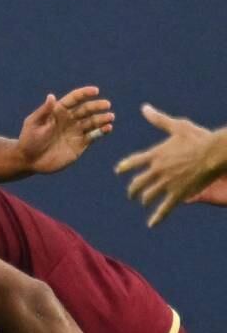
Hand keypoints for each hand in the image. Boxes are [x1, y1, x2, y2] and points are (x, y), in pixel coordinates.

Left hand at [15, 86, 113, 174]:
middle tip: (106, 105)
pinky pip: (93, 136)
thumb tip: (51, 96)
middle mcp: (69, 119)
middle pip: (86, 109)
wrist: (30, 160)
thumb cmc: (29, 139)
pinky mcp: (80, 144)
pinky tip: (107, 128)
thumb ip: (44, 111)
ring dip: (102, 119)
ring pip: (92, 122)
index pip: (74, 99)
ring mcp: (76, 131)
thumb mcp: (34, 123)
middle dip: (97, 106)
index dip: (84, 93)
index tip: (95, 91)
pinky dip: (101, 132)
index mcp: (58, 111)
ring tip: (110, 117)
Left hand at [114, 105, 226, 227]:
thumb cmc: (198, 137)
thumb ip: (158, 119)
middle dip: (133, 188)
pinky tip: (151, 224)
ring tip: (143, 201)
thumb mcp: (177, 126)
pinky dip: (157, 216)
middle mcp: (157, 170)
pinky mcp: (178, 193)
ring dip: (145, 199)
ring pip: (149, 195)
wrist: (213, 153)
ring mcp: (166, 183)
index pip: (133, 162)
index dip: (125, 167)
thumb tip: (144, 108)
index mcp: (155, 154)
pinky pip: (165, 208)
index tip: (119, 171)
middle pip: (138, 182)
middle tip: (130, 193)